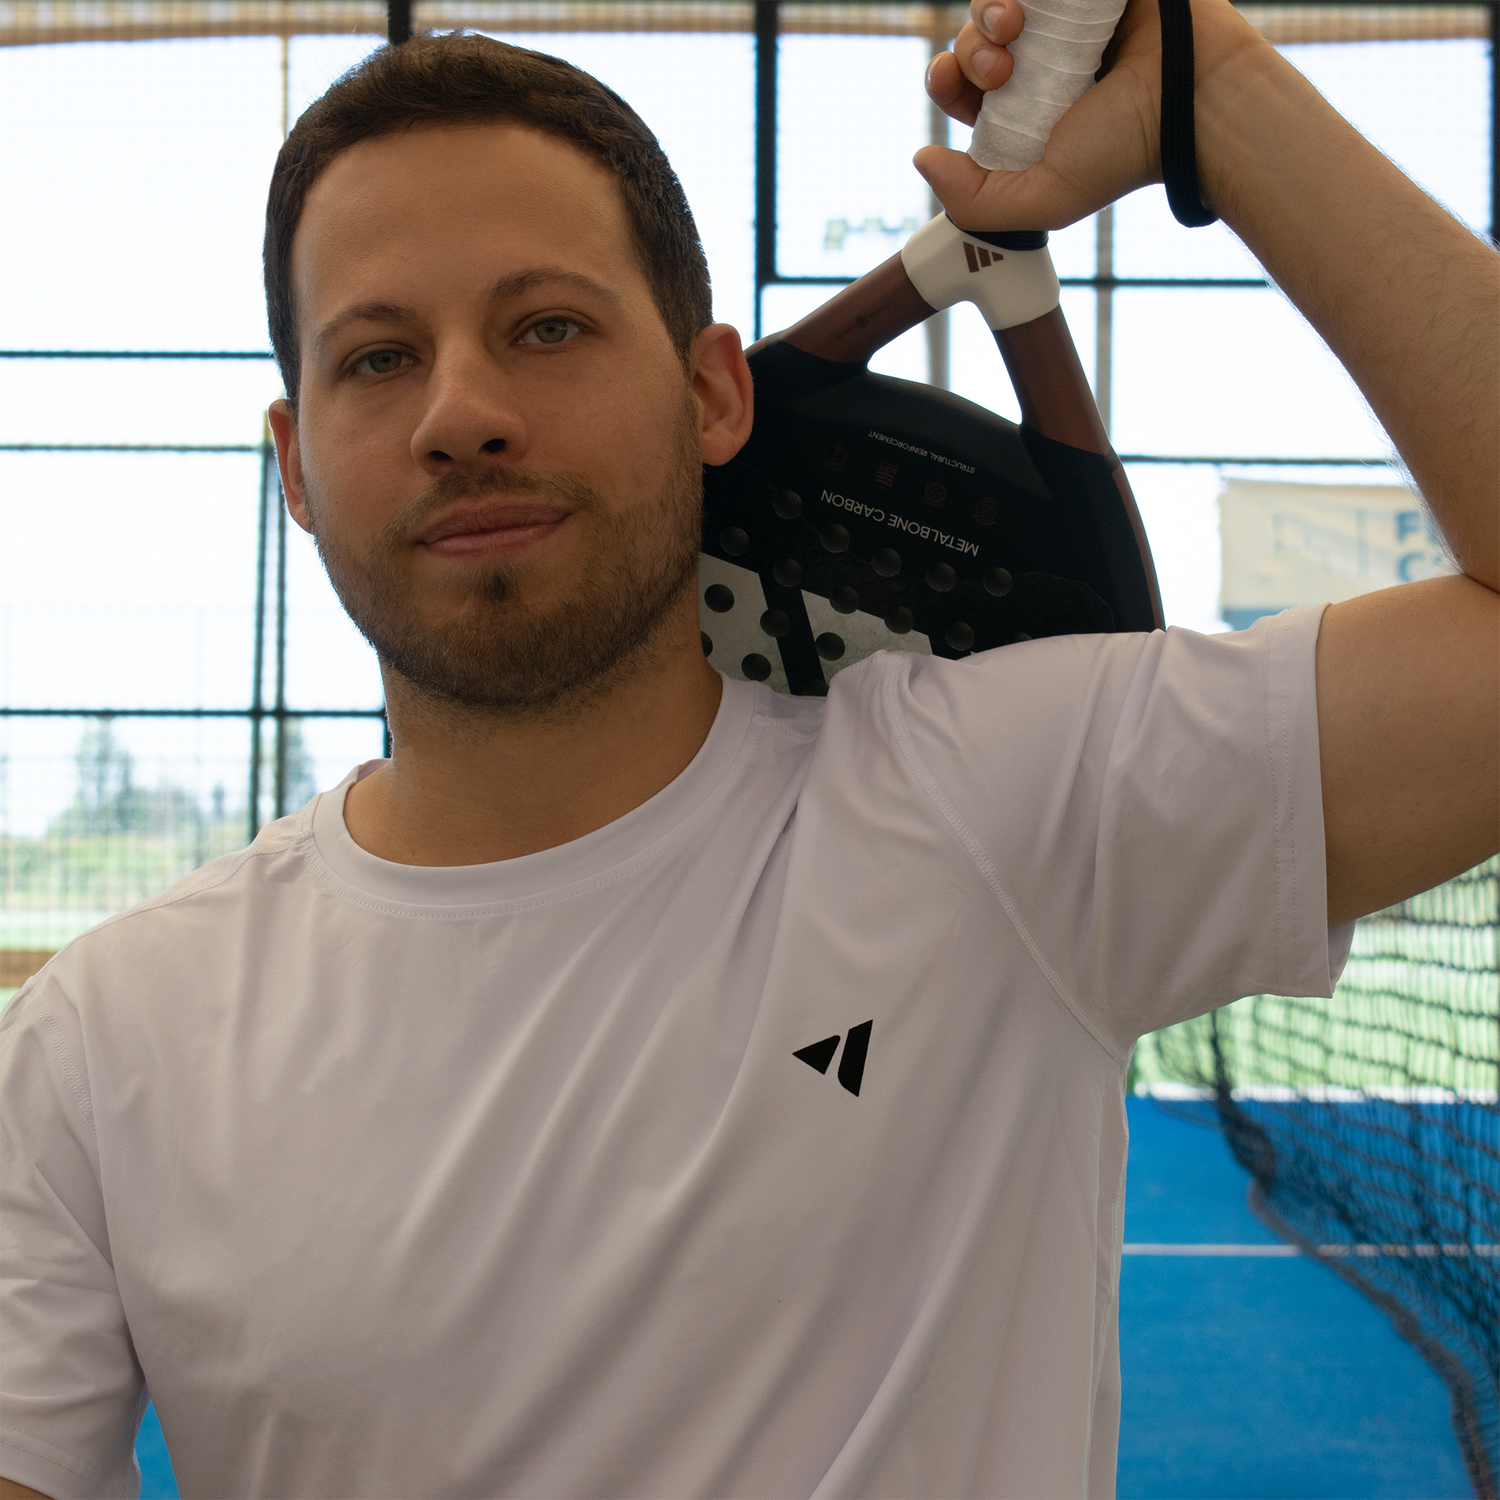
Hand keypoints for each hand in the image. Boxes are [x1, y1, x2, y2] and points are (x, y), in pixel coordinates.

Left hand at [917, 0, 1265, 231]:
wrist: (1194, 101)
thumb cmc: (1126, 152)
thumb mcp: (1042, 199)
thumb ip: (974, 201)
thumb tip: (922, 160)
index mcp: (1026, 111)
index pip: (963, 86)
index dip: (946, 78)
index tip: (953, 81)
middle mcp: (1044, 64)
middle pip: (974, 37)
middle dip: (969, 48)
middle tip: (998, 66)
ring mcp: (1069, 18)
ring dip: (988, 8)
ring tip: (1014, 25)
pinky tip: (1034, 2)